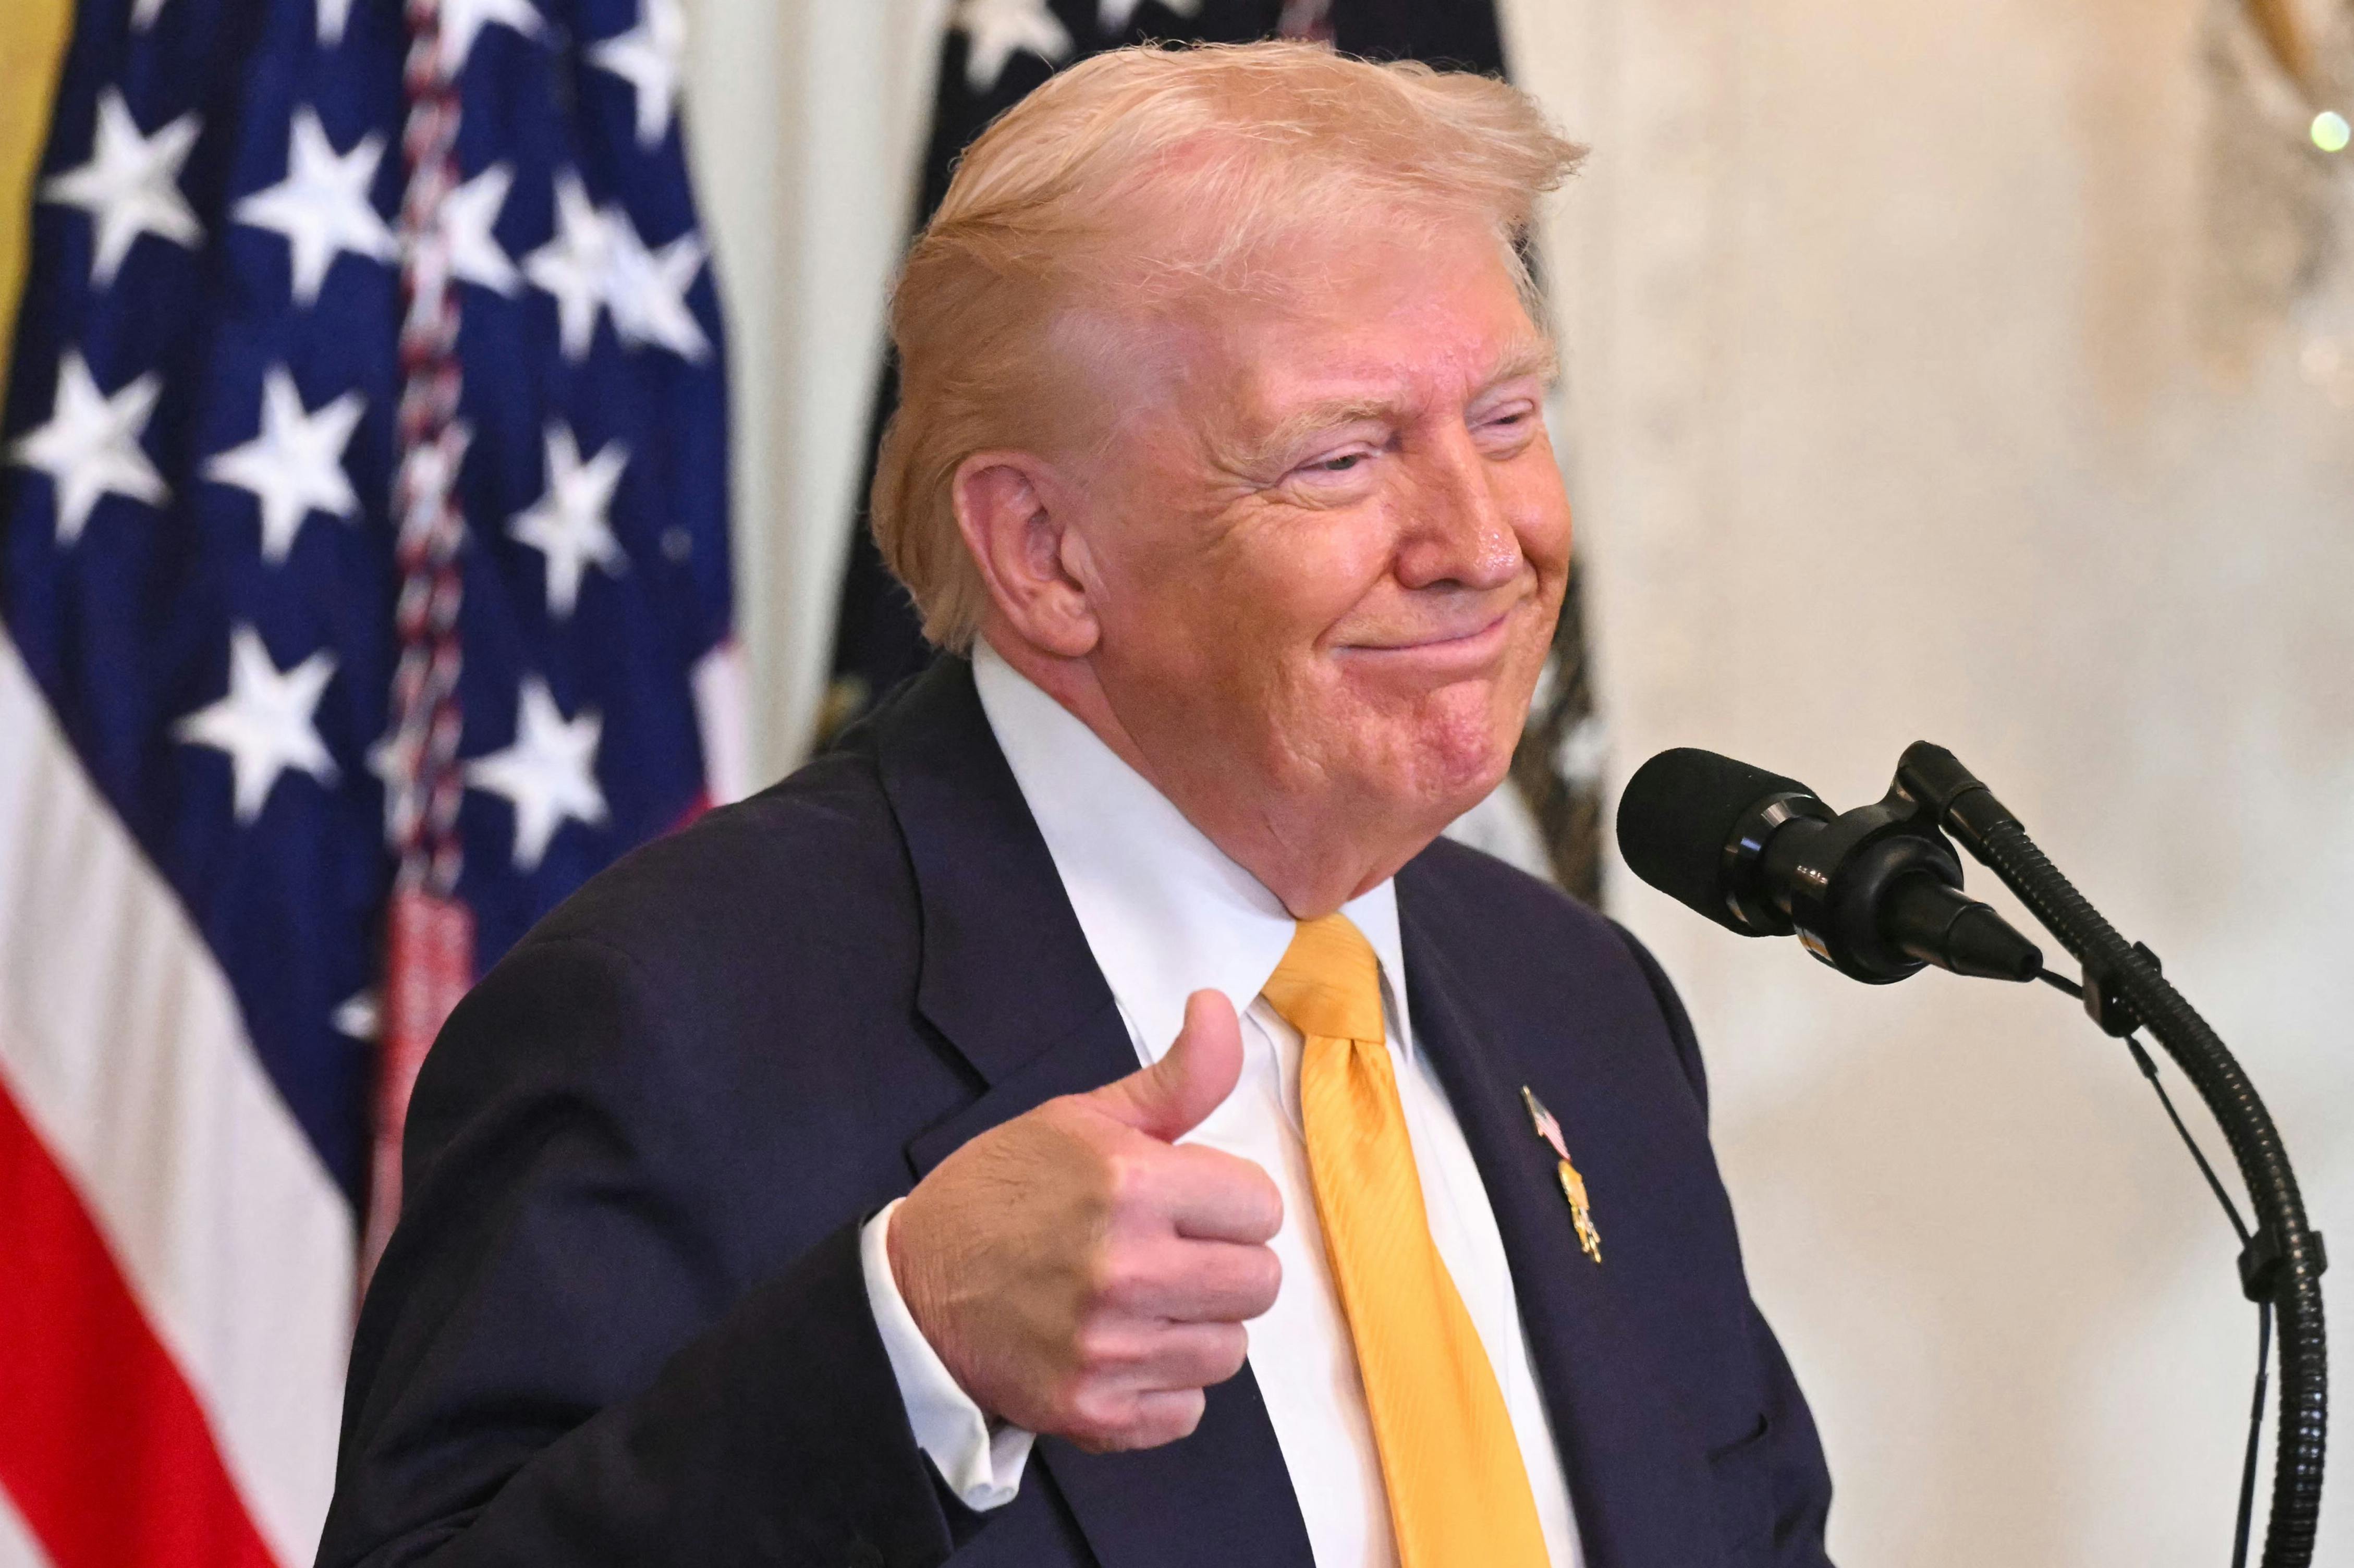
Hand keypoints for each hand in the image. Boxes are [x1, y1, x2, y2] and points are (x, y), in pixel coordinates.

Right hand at [887, 989, 1283, 1451]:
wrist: (912, 1289)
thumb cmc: (1003, 1193)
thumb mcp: (1083, 1118)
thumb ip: (1176, 1078)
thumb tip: (1220, 1007)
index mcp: (1130, 1183)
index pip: (1261, 1206)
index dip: (1228, 1200)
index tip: (1187, 1202)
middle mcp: (1125, 1269)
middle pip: (1260, 1282)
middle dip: (1224, 1262)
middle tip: (1172, 1251)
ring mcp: (1108, 1348)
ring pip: (1229, 1349)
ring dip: (1197, 1325)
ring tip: (1143, 1300)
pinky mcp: (1093, 1411)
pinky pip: (1187, 1409)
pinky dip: (1163, 1385)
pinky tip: (1123, 1348)